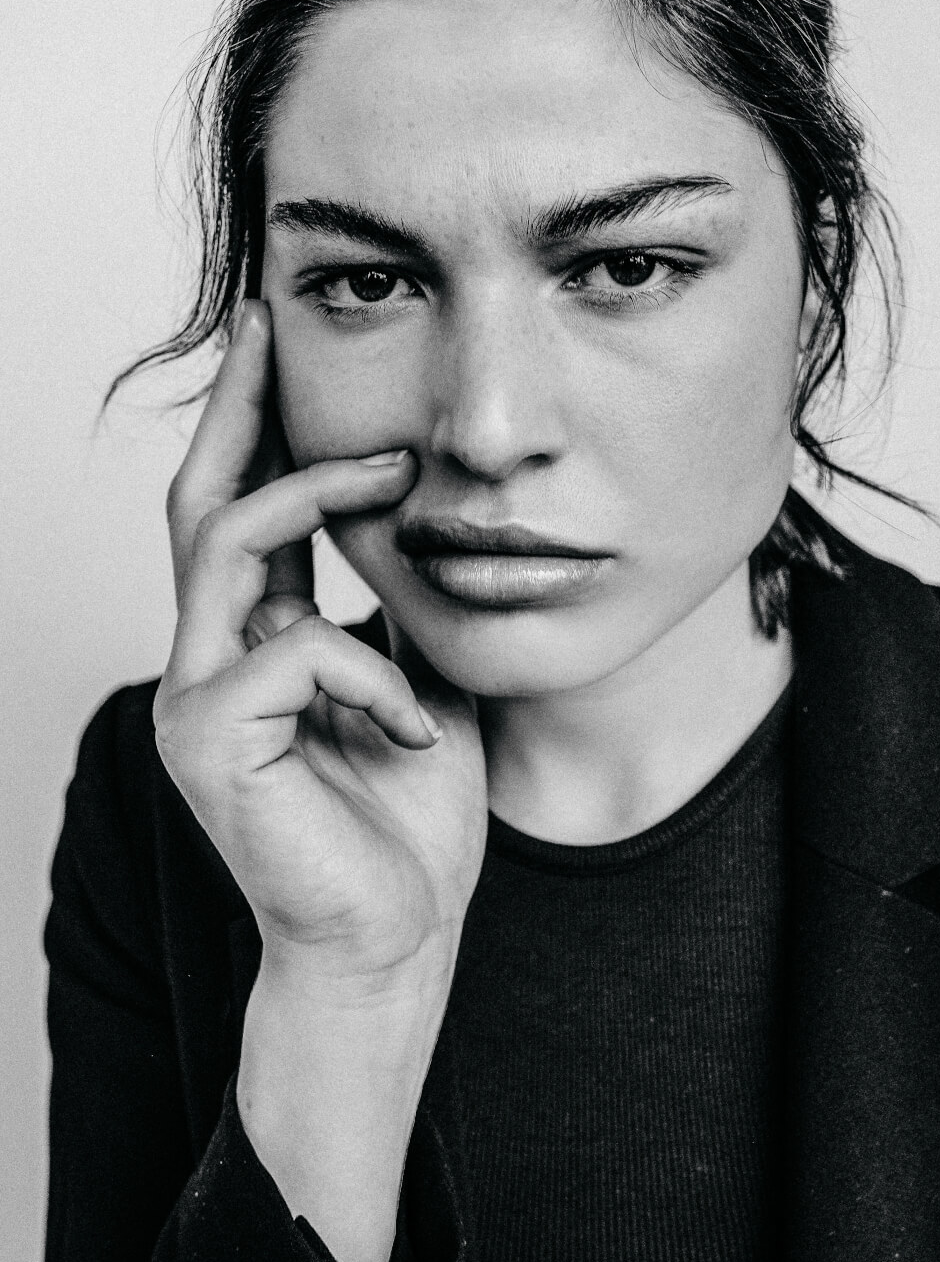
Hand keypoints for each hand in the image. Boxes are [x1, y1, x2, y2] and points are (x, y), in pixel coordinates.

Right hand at [154, 301, 488, 998]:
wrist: (397, 939)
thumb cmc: (407, 826)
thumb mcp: (418, 688)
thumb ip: (395, 614)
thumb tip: (421, 528)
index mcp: (260, 644)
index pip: (247, 512)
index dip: (265, 426)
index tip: (288, 342)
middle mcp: (210, 660)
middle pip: (203, 500)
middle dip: (240, 405)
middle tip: (271, 322)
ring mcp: (196, 697)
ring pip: (227, 541)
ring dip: (316, 490)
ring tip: (397, 472)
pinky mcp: (206, 738)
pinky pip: (294, 649)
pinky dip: (372, 677)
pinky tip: (415, 729)